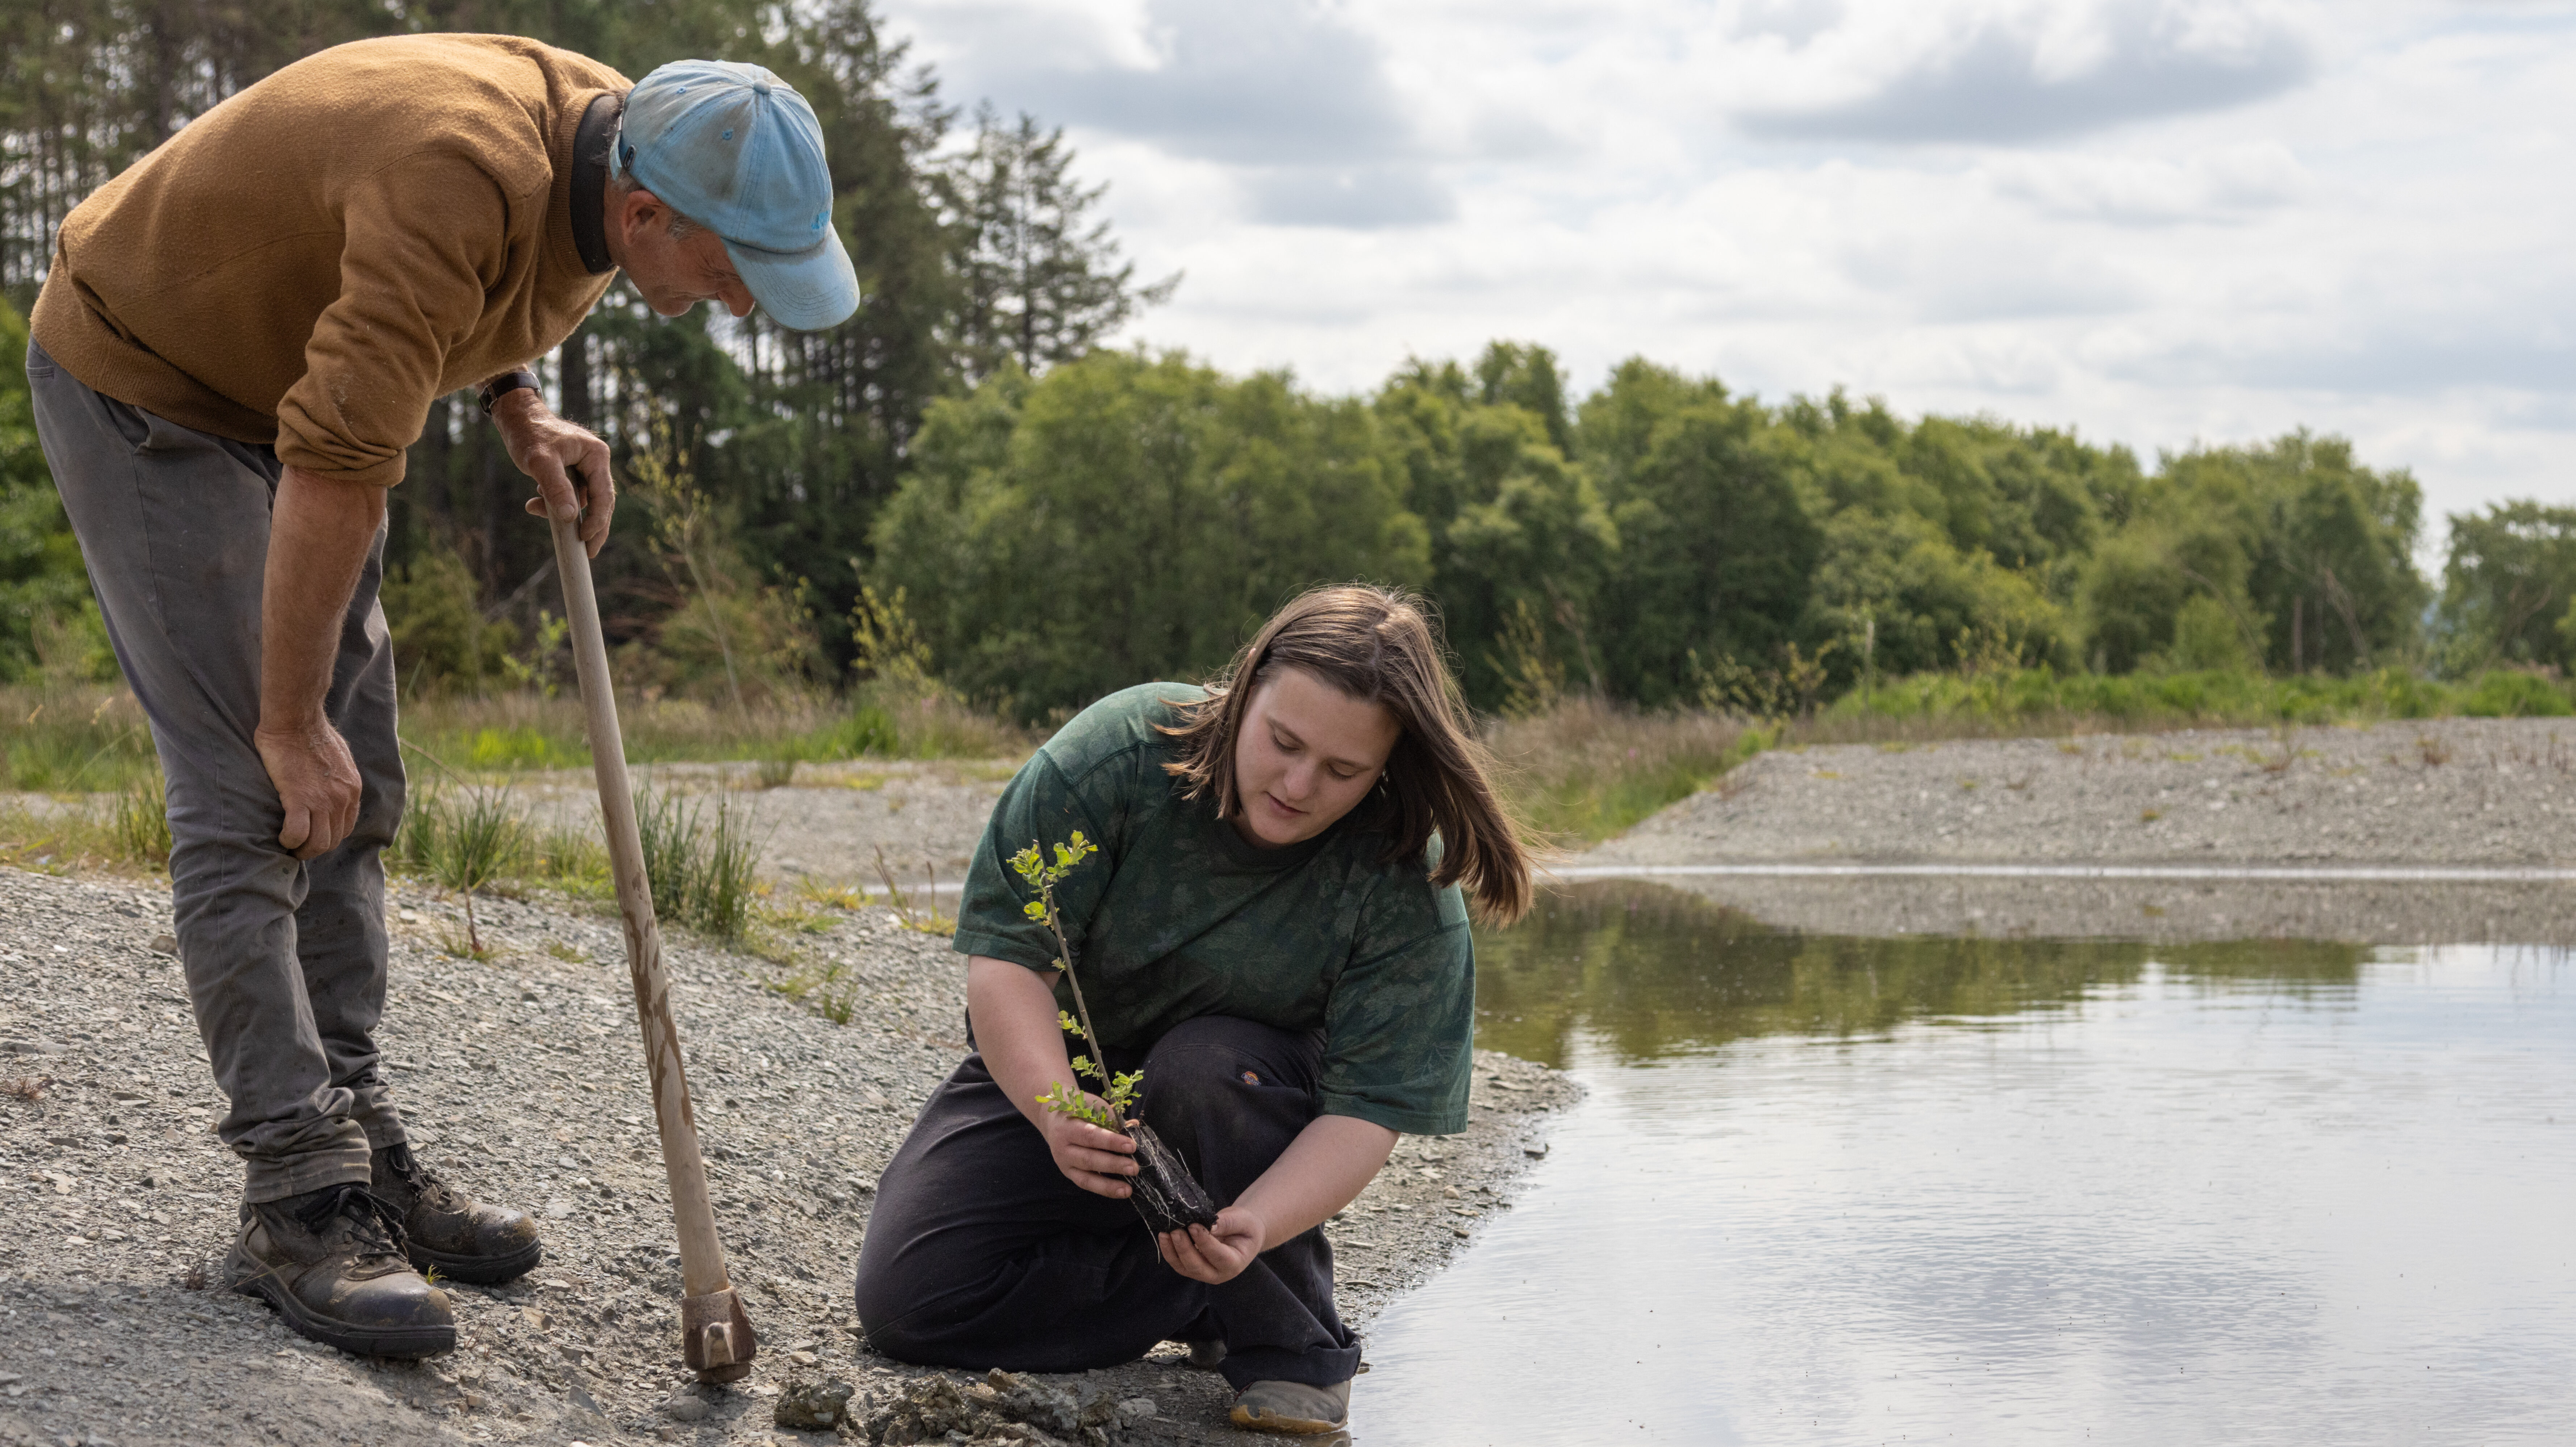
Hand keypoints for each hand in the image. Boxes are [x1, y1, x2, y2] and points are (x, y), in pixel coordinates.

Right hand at [255, 718, 361, 859]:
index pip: (346, 827)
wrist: (297, 720)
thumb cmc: (311, 733)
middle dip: (314, 849)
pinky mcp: (300, 798)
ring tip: (288, 846)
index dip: (328, 836)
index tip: (312, 836)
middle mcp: (343, 798)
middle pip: (333, 840)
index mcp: (352, 789)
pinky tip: (281, 836)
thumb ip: (339, 775)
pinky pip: (297, 833)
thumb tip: (332, 784)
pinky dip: (289, 840)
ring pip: (318, 843)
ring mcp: (324, 800)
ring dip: (302, 850)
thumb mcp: (340, 756)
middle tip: (297, 847)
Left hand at [492, 390, 615, 556]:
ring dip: (563, 511)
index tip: (586, 540)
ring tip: (535, 507)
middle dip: (590, 526)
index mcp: (596, 456)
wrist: (516, 416)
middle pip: (599, 502)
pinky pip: (569, 495)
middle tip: (586, 551)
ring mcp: (584, 467)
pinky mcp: (571, 472)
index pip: (604, 495)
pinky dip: (554, 502)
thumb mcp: (540, 461)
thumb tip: (572, 517)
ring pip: (582, 501)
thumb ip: (556, 488)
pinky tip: (534, 501)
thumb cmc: (529, 433)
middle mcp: (595, 462)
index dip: (598, 521)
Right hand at [1042, 1102, 1138, 1198]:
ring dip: (1108, 1185)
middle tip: (1134, 1168)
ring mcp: (1064, 1164)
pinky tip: (1118, 1192)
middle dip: (1113, 1165)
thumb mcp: (1091, 1107)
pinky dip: (1103, 1189)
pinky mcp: (1069, 1174)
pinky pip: (1086, 1184)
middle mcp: (1062, 1148)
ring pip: (1085, 1178)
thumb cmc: (1077, 1111)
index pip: (1091, 1136)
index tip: (1131, 1146)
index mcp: (1067, 1127)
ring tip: (1127, 1190)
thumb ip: (1110, 1118)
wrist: (1052, 1120)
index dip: (1111, 1142)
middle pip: (1088, 1159)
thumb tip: (1133, 1127)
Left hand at [1157, 1205, 1265, 1284]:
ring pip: (1184, 1267)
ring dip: (1172, 1251)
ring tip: (1165, 1233)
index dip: (1204, 1242)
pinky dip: (1169, 1251)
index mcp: (1235, 1263)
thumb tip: (1208, 1225)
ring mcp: (1203, 1273)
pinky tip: (1163, 1236)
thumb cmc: (1245, 1227)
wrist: (1243, 1234)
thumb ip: (1227, 1223)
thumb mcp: (1242, 1221)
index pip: (1218, 1256)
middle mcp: (1218, 1274)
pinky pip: (1178, 1263)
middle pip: (1197, 1266)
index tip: (1193, 1225)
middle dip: (1184, 1249)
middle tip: (1176, 1230)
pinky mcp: (1192, 1268)